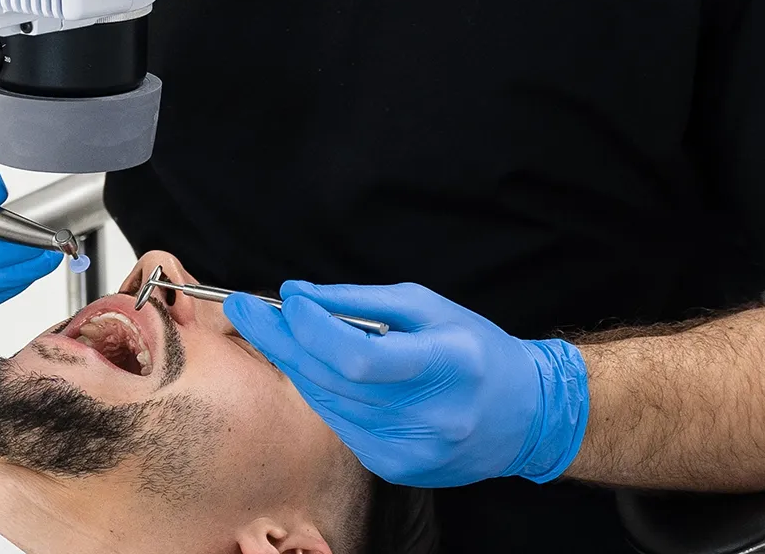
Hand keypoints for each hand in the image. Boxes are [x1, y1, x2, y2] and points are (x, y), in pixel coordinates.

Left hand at [224, 281, 588, 487]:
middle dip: (281, 340)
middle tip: (241, 307)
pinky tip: (311, 363)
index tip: (284, 298)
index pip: (359, 357)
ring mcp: (410, 453)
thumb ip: (360, 303)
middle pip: (332, 381)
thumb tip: (299, 295)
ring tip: (268, 327)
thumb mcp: (426, 307)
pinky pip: (341, 423)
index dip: (313, 328)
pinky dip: (321, 390)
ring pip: (328, 403)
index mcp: (445, 366)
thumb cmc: (475, 348)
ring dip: (294, 363)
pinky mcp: (397, 470)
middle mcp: (428, 418)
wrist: (524, 414)